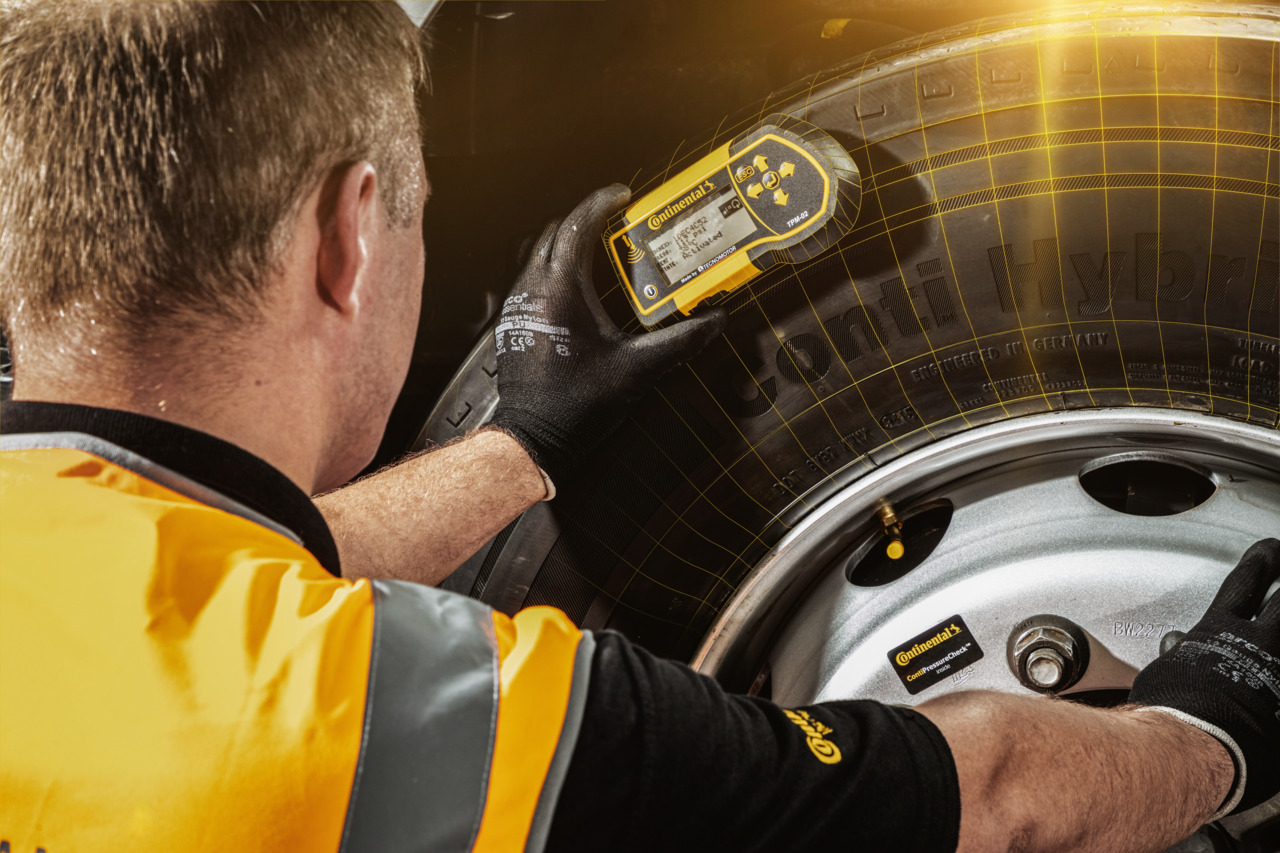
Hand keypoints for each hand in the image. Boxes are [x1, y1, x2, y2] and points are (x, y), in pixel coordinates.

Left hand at [489, 184, 727, 487]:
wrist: (534, 437)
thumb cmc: (578, 405)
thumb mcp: (637, 370)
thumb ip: (680, 342)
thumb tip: (716, 322)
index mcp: (561, 290)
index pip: (578, 226)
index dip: (601, 203)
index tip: (624, 195)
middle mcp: (532, 290)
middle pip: (554, 232)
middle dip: (585, 219)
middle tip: (616, 220)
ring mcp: (517, 305)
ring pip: (538, 254)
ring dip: (566, 243)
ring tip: (599, 249)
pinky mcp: (511, 322)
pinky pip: (529, 278)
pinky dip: (552, 269)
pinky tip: (577, 287)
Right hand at [1129, 538, 1279, 816]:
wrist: (1198, 742)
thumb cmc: (1172, 708)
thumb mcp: (1166, 672)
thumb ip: (1180, 655)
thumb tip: (1176, 643)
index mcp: (1219, 630)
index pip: (1244, 584)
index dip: (1258, 564)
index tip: (1267, 550)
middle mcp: (1257, 642)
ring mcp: (1279, 670)